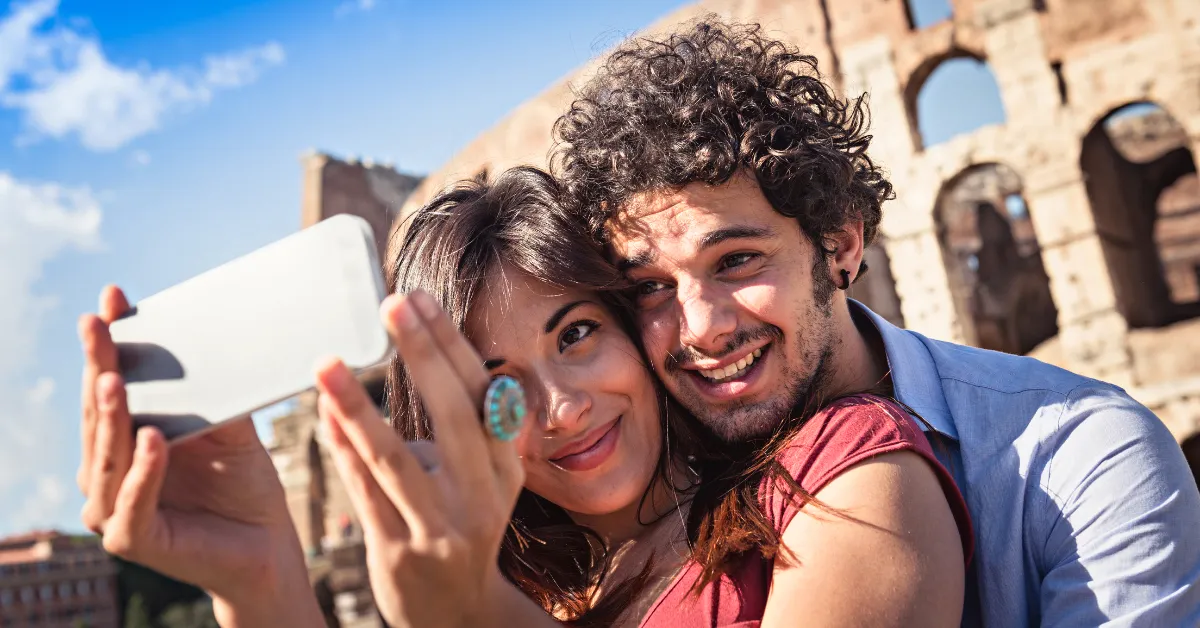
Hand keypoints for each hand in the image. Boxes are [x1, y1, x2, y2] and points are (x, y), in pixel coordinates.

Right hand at [77, 286, 320, 627]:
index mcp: (125, 437)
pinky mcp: (133, 540)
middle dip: (99, 367)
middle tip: (98, 326)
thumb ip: (213, 395)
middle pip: (100, 412)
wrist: (267, 544)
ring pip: (105, 456)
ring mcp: (114, 508)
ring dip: (111, 417)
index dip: (108, 343)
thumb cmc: (243, 484)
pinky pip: (132, 502)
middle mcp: (108, 470)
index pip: (110, 383)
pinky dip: (142, 471)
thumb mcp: (230, 430)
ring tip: (117, 381)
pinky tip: (153, 440)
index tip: (112, 298)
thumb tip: (214, 340)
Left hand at [314, 290, 530, 627]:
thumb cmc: (463, 523)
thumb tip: (423, 346)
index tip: (418, 297)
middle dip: (423, 355)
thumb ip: (464, 423)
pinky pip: (364, 493)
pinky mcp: (399, 554)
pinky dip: (342, 450)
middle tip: (391, 305)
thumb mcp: (484, 476)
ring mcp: (440, 529)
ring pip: (396, 460)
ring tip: (327, 362)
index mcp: (505, 467)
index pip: (482, 393)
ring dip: (359, 407)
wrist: (460, 613)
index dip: (450, 344)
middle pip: (453, 416)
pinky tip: (322, 414)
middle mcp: (480, 496)